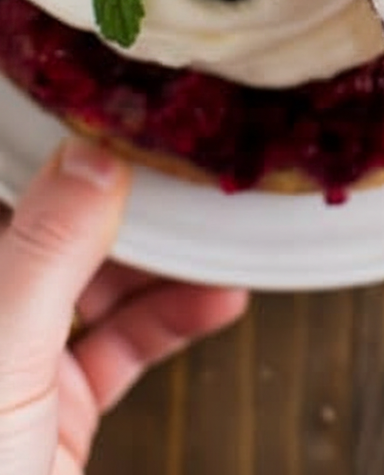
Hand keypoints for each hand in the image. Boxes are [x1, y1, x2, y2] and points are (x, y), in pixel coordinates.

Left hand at [0, 138, 247, 474]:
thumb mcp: (3, 354)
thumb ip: (45, 250)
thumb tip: (93, 153)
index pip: (15, 190)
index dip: (68, 146)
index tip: (131, 111)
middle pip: (61, 231)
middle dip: (130, 201)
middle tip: (191, 168)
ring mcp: (17, 367)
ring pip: (98, 285)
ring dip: (165, 261)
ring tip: (221, 232)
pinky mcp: (56, 413)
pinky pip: (123, 347)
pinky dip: (173, 320)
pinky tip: (217, 300)